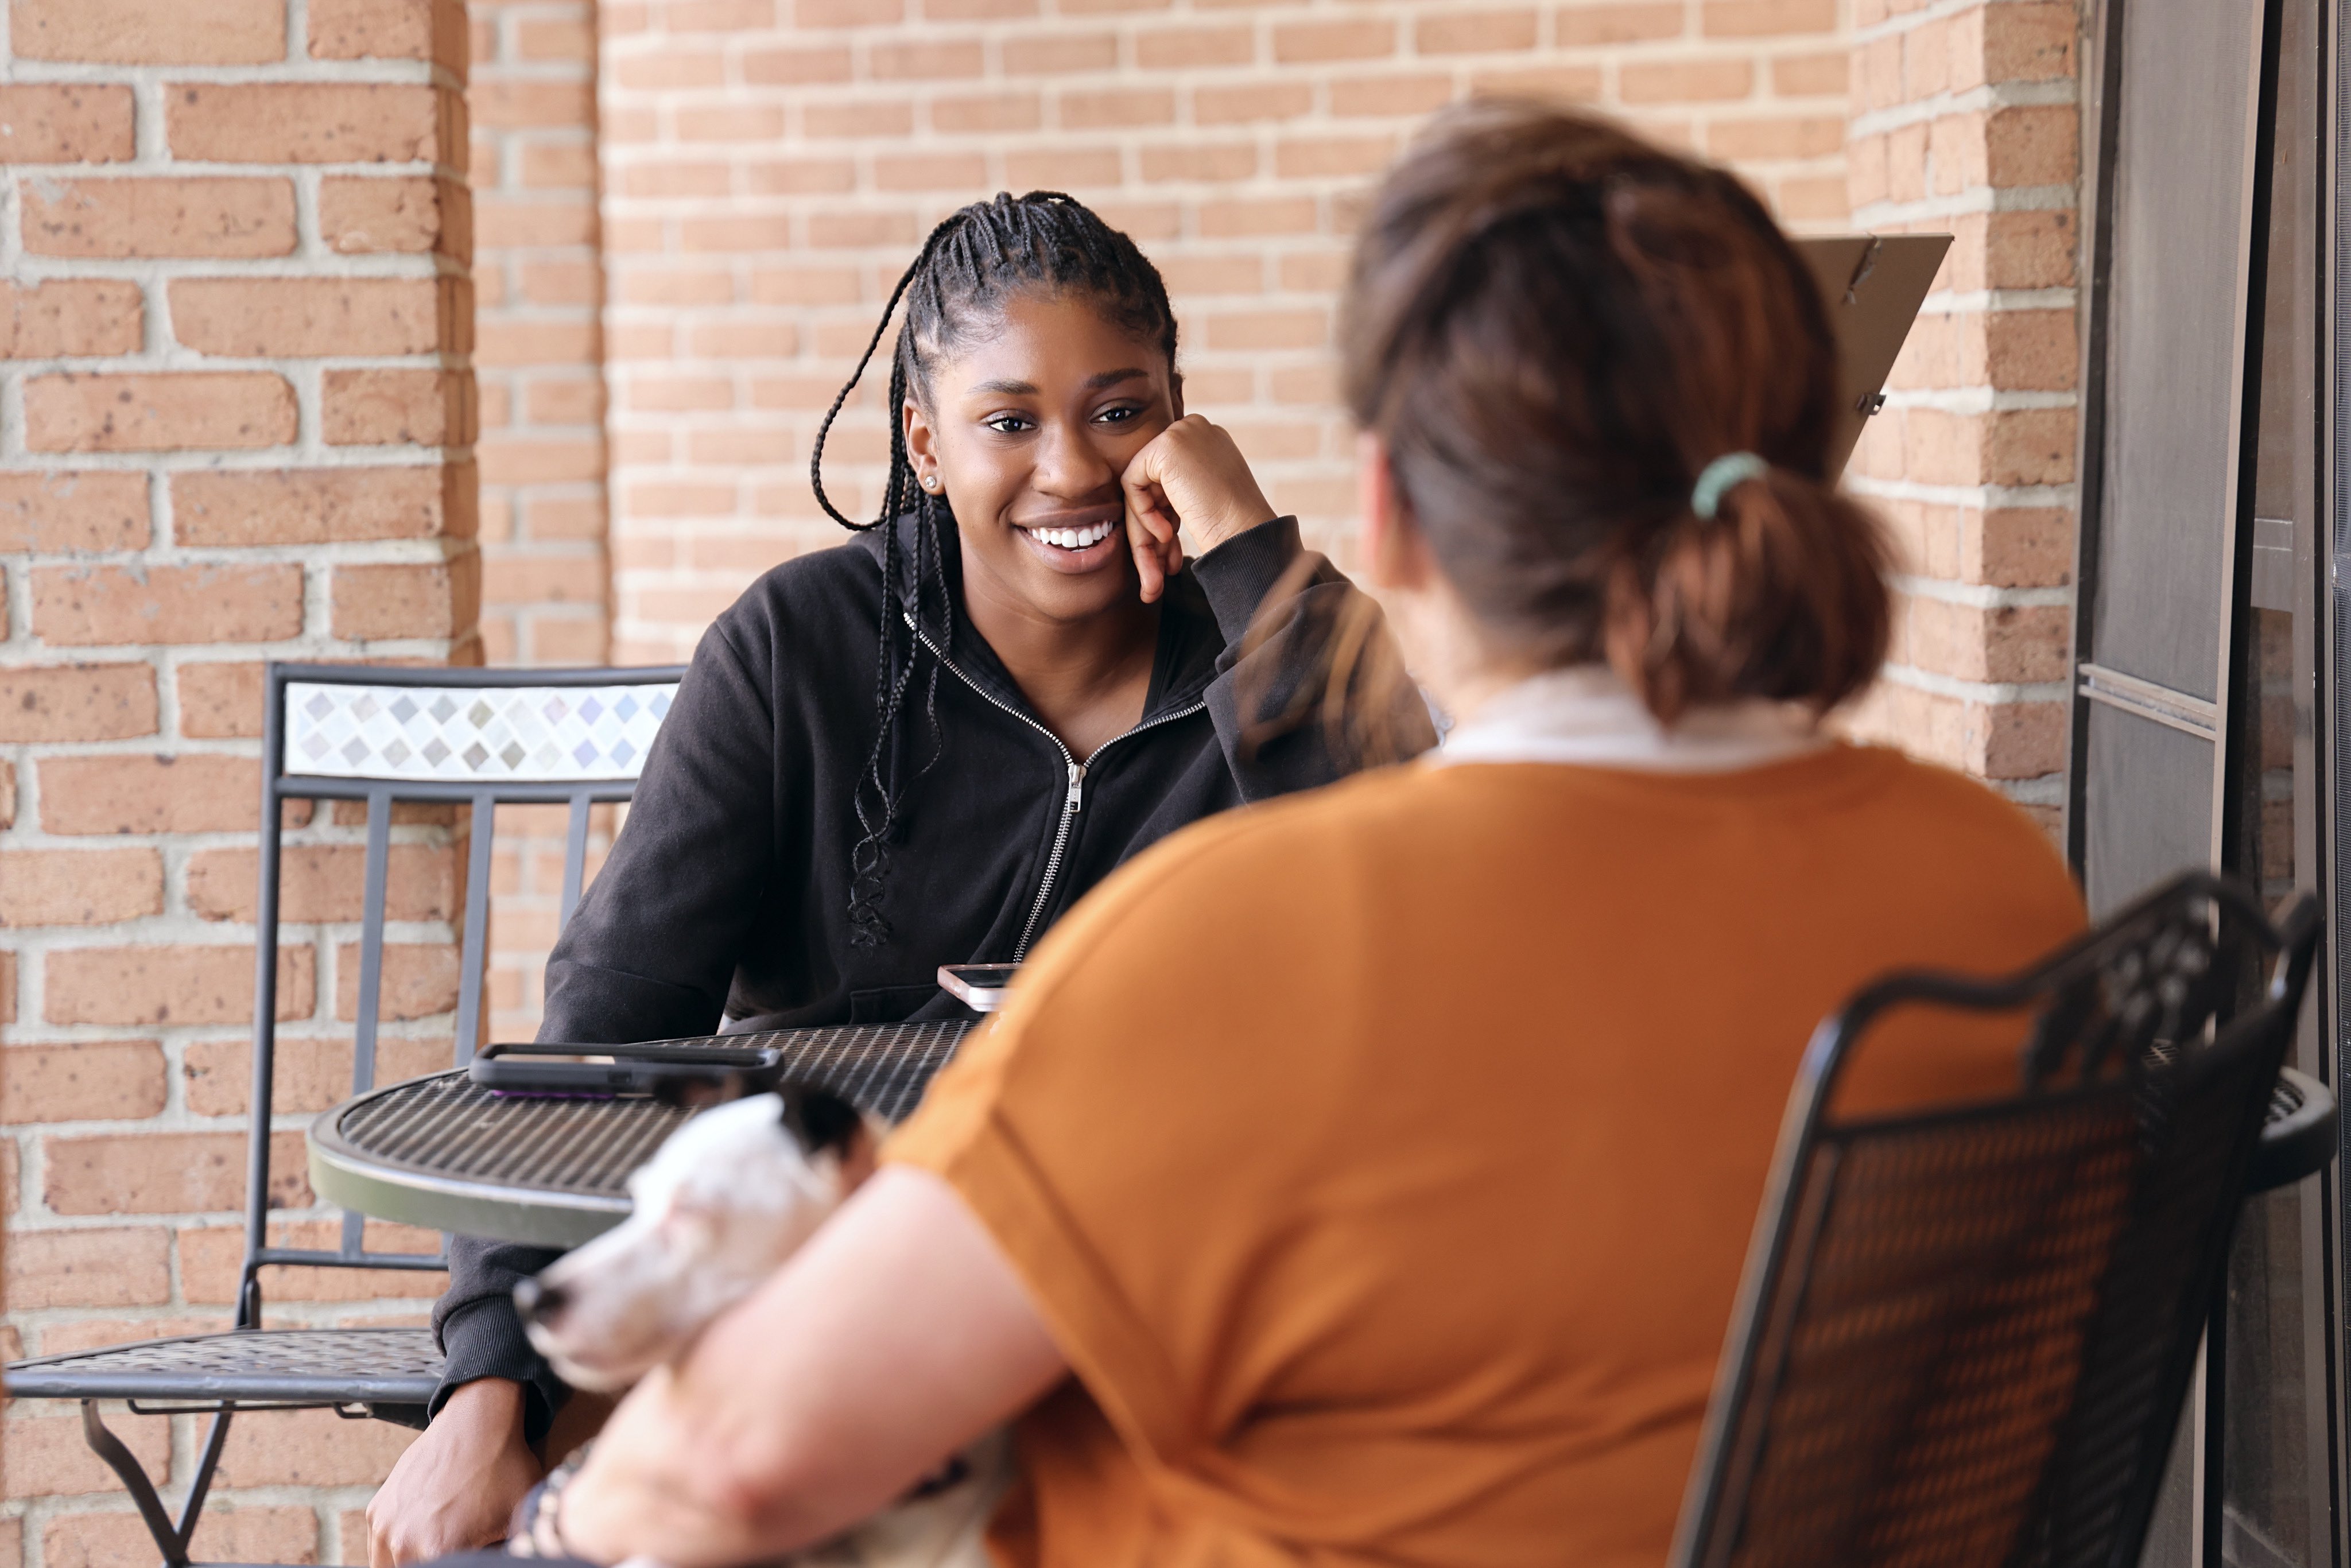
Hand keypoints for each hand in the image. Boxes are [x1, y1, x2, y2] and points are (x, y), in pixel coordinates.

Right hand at [367, 1378, 544, 1564]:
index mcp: (437, 1551)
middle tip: (452, 1549)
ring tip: (434, 1547)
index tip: (466, 1552)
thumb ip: (500, 1550)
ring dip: (409, 1561)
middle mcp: (404, 1542)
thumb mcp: (514, 1521)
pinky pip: (380, 1544)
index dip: (461, 1562)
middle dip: (433, 1562)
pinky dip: (395, 1546)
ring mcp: (384, 1525)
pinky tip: (421, 1533)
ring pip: (388, 1566)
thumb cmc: (502, 1469)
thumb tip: (501, 1565)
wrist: (476, 1423)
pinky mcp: (377, 1510)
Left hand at [1120, 414, 1276, 603]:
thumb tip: (1149, 497)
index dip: (1167, 514)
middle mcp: (1194, 429)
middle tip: (1158, 566)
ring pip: (1140, 486)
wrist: (1248, 534)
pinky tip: (1166, 535)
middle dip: (1152, 525)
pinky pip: (1132, 484)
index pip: (1167, 476)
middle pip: (1151, 480)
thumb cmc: (1234, 528)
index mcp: (1207, 441)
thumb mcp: (1205, 497)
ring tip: (1159, 564)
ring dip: (1145, 529)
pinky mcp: (1166, 447)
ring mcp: (1181, 433)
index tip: (1174, 543)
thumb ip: (1180, 488)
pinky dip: (1143, 515)